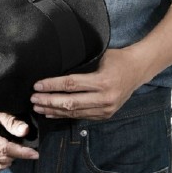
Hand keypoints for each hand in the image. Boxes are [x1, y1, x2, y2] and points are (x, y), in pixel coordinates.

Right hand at [0, 104, 38, 172]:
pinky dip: (2, 162)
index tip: (35, 154)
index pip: (4, 149)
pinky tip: (9, 153)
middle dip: (18, 156)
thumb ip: (10, 120)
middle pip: (1, 159)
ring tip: (20, 150)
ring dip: (10, 160)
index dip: (21, 152)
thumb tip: (26, 131)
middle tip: (31, 150)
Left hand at [30, 48, 144, 120]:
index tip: (37, 86)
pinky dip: (65, 115)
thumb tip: (56, 69)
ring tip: (38, 107)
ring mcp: (106, 109)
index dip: (52, 85)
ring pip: (74, 113)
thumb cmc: (117, 58)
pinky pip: (81, 116)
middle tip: (33, 99)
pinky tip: (52, 113)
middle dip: (48, 101)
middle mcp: (105, 98)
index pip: (71, 84)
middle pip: (70, 102)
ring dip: (54, 110)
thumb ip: (82, 65)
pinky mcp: (106, 115)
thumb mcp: (100, 56)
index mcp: (103, 81)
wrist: (139, 69)